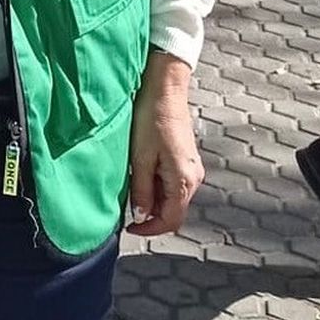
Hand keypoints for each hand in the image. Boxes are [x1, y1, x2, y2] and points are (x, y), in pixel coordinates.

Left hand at [127, 50, 203, 236]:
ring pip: (172, 196)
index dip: (150, 229)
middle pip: (173, 210)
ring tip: (129, 187)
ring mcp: (192, 167)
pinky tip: (140, 173)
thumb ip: (142, 189)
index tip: (129, 229)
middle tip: (125, 209)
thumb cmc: (151, 119)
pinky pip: (172, 181)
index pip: (171, 220)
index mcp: (184, 180)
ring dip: (152, 199)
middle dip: (150, 214)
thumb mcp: (140, 157)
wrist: (165, 90)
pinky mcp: (185, 158)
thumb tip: (141, 215)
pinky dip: (156, 185)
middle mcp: (194, 176)